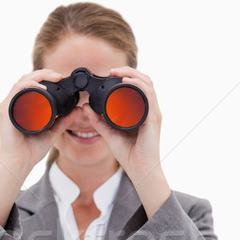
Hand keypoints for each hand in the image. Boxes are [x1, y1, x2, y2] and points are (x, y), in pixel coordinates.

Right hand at [0, 69, 76, 175]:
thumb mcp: (53, 131)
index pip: (31, 84)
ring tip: (53, 78)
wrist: (21, 163)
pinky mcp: (5, 111)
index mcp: (21, 105)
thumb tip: (78, 109)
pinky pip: (16, 92)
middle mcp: (13, 103)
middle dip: (44, 74)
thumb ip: (64, 121)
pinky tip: (42, 89)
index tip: (60, 78)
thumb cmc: (31, 150)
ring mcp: (8, 106)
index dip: (45, 77)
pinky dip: (29, 87)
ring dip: (38, 77)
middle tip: (59, 76)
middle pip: (26, 79)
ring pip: (21, 81)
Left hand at [83, 66, 170, 216]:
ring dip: (133, 74)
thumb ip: (98, 121)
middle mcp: (149, 109)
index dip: (126, 75)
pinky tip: (127, 82)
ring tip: (118, 73)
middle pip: (144, 81)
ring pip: (147, 84)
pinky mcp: (154, 119)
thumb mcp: (109, 133)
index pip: (138, 86)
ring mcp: (153, 113)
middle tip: (112, 70)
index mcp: (141, 111)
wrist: (139, 169)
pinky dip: (138, 86)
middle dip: (128, 71)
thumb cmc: (129, 154)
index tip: (110, 73)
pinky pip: (149, 97)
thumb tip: (86, 107)